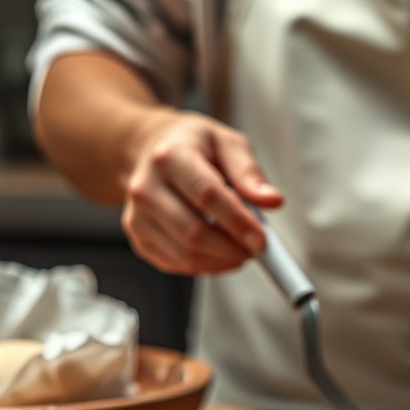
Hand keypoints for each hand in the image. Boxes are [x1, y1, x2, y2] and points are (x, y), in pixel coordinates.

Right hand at [121, 111, 282, 274]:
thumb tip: (271, 200)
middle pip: (193, 232)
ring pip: (184, 254)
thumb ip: (249, 172)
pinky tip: (219, 254)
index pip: (207, 196)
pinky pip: (175, 263)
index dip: (237, 222)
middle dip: (231, 248)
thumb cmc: (193, 145)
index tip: (260, 238)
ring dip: (220, 261)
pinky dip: (204, 266)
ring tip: (241, 251)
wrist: (151, 149)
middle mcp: (147, 187)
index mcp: (171, 156)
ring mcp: (138, 215)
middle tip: (256, 249)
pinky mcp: (138, 236)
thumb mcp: (226, 143)